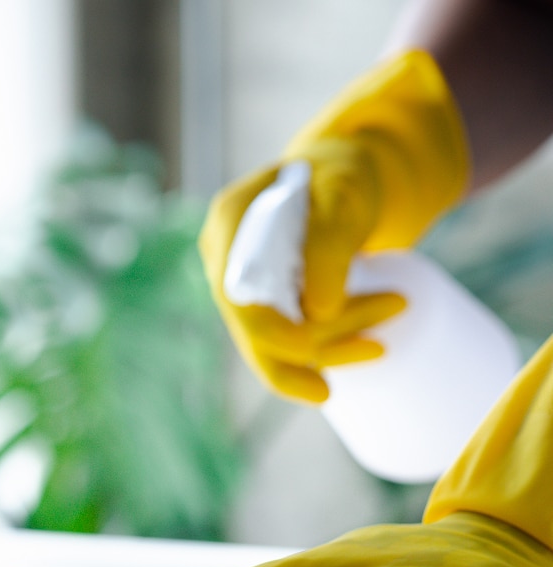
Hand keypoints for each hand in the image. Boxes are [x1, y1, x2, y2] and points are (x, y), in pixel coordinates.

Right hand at [202, 50, 468, 402]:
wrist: (344, 179)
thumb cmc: (344, 175)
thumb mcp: (342, 193)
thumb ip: (327, 243)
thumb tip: (319, 312)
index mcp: (229, 223)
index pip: (239, 298)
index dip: (276, 335)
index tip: (330, 345)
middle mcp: (224, 259)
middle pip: (254, 329)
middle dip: (317, 348)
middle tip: (379, 347)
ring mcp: (240, 285)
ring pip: (271, 344)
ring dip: (330, 352)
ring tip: (381, 345)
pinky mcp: (263, 302)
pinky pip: (284, 341)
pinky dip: (325, 351)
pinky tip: (362, 350)